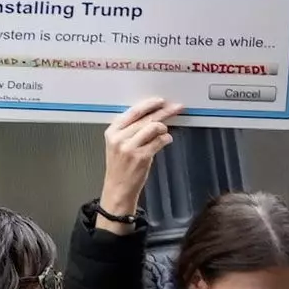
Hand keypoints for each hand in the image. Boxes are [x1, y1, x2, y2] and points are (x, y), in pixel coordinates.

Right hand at [99, 97, 178, 218]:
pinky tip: (166, 140)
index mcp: (112, 131)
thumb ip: (130, 129)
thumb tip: (152, 115)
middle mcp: (119, 138)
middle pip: (146, 118)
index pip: (133, 112)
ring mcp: (130, 147)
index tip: (160, 101)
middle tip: (175, 108)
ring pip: (154, 127)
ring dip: (164, 128)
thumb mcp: (117, 144)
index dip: (149, 104)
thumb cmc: (120, 166)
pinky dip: (166, 139)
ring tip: (164, 132)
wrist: (118, 187)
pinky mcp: (141, 157)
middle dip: (164, 111)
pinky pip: (160, 141)